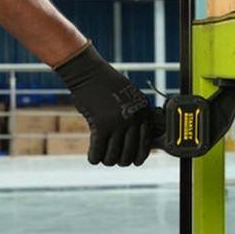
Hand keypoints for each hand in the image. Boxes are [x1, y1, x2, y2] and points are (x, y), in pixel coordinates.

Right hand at [54, 43, 152, 166]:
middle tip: (113, 159)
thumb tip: (135, 141)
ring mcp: (118, 122)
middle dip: (121, 161)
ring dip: (107, 160)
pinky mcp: (101, 125)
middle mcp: (134, 118)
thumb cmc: (106, 84)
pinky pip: (98, 150)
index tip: (133, 161)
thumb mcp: (129, 97)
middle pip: (129, 153)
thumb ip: (134, 116)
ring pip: (114, 156)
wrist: (89, 71)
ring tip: (102, 158)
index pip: (145, 144)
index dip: (138, 157)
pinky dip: (94, 158)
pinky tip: (93, 158)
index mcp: (143, 111)